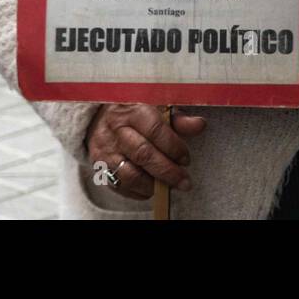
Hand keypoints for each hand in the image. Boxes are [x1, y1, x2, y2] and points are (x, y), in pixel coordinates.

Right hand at [86, 104, 206, 199]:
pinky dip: (138, 191)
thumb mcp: (157, 107)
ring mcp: (106, 149)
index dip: (174, 147)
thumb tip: (200, 125)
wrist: (101, 115)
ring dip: (153, 185)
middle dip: (168, 171)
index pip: (155, 130)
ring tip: (168, 186)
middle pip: (143, 154)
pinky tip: (152, 188)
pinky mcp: (99, 165)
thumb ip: (178, 119)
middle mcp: (117, 129)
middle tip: (184, 181)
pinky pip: (119, 185)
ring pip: (130, 174)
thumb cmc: (136, 111)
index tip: (186, 159)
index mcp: (133, 110)